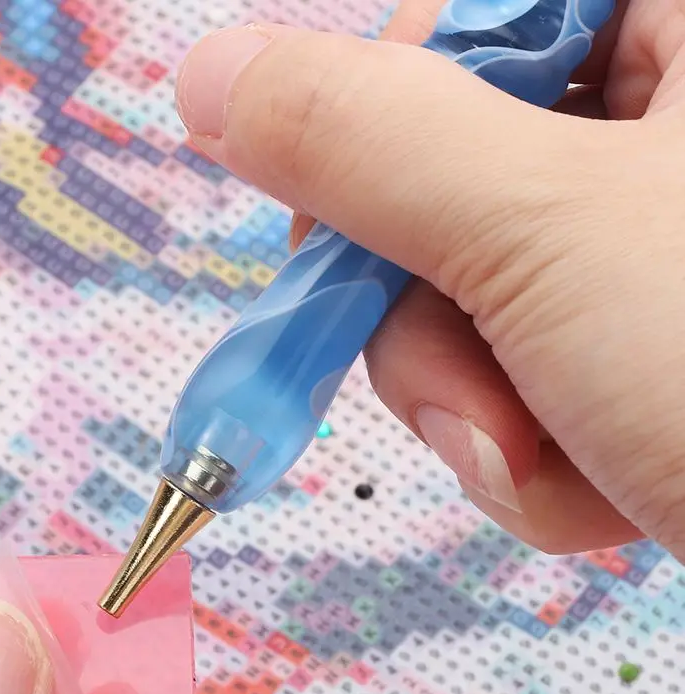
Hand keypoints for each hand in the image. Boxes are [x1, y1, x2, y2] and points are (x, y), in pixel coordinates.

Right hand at [174, 2, 684, 559]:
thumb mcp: (548, 236)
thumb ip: (364, 144)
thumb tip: (213, 79)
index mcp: (681, 28)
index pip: (454, 27)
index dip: (368, 142)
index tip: (343, 252)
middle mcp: (672, 124)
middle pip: (445, 187)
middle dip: (432, 327)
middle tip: (478, 398)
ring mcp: (654, 245)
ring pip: (474, 304)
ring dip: (484, 413)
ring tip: (561, 460)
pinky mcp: (645, 346)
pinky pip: (529, 377)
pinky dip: (538, 455)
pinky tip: (605, 490)